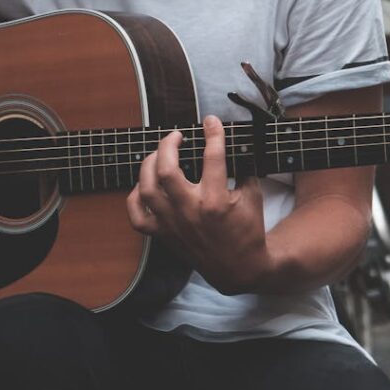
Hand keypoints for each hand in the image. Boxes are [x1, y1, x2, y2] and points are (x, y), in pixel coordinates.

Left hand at [125, 116, 273, 294]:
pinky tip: (145, 185)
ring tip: (160, 155)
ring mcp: (173, 224)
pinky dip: (135, 197)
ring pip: (146, 188)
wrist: (239, 268)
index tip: (210, 121)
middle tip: (177, 136)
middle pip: (166, 169)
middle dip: (168, 144)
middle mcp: (190, 211)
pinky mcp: (164, 235)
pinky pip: (137, 216)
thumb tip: (231, 142)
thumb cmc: (248, 230)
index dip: (212, 133)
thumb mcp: (253, 196)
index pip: (211, 157)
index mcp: (215, 201)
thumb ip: (242, 167)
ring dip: (149, 165)